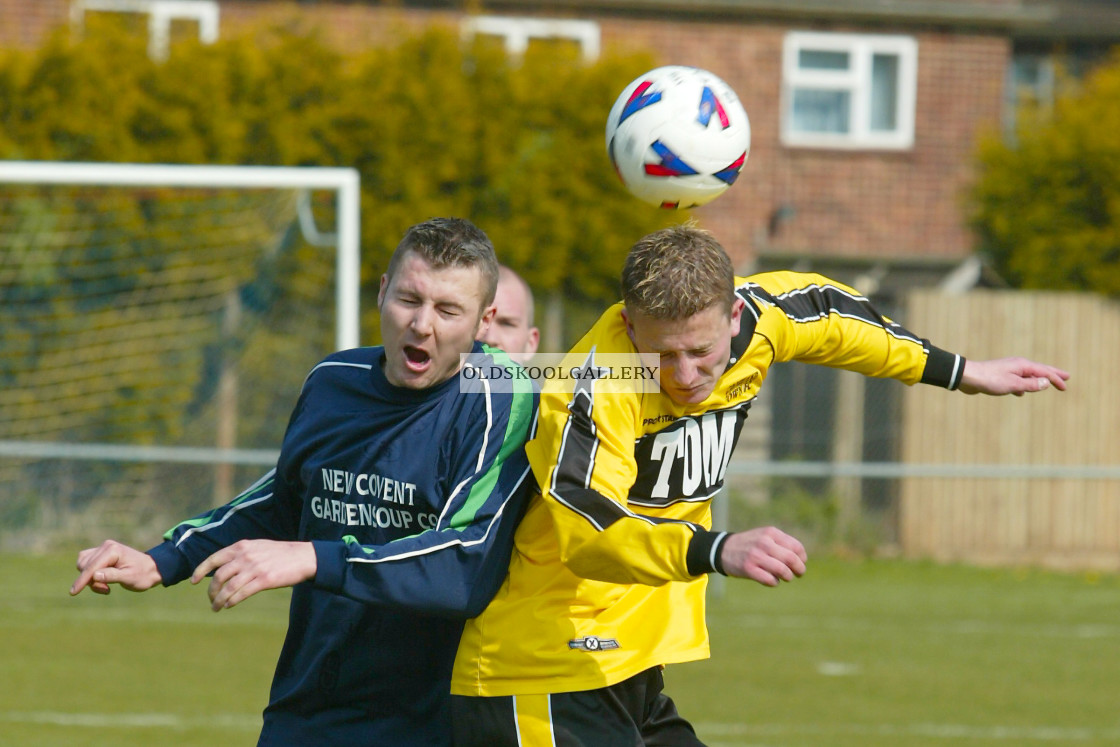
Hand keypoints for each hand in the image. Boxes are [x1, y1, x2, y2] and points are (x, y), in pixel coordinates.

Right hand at [71, 539, 162, 595]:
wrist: (151, 569)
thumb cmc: (142, 575)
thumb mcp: (129, 578)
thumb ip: (112, 576)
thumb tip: (94, 576)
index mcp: (113, 550)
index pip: (92, 566)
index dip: (82, 580)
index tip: (73, 592)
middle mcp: (106, 546)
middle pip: (84, 566)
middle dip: (90, 581)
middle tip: (106, 590)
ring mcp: (102, 548)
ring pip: (83, 565)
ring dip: (90, 579)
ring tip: (106, 587)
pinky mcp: (100, 553)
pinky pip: (86, 564)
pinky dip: (90, 575)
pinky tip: (103, 582)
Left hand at [191, 540, 316, 611]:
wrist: (303, 557)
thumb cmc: (280, 554)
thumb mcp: (258, 547)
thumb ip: (241, 555)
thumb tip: (223, 568)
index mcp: (242, 546)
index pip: (214, 559)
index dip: (201, 570)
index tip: (193, 581)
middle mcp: (246, 556)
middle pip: (219, 576)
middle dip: (211, 590)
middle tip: (211, 600)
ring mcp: (255, 568)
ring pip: (228, 587)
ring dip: (219, 600)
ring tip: (216, 608)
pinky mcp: (264, 580)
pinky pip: (242, 593)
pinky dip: (232, 601)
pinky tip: (229, 605)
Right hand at [719, 526, 806, 586]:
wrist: (724, 549)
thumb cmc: (751, 545)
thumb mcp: (765, 536)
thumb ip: (782, 544)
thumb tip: (802, 559)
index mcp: (770, 533)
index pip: (796, 547)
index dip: (802, 558)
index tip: (801, 563)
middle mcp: (764, 542)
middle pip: (791, 559)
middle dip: (799, 569)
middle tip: (799, 574)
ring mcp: (755, 556)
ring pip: (782, 571)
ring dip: (788, 577)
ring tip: (785, 577)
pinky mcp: (748, 569)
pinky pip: (770, 580)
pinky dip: (775, 582)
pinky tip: (772, 580)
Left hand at [958, 357, 1069, 395]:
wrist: (968, 377)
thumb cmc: (990, 380)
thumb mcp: (1013, 384)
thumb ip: (1030, 385)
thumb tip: (1046, 383)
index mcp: (1022, 365)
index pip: (1044, 372)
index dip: (1056, 379)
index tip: (1065, 387)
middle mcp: (1017, 365)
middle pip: (1039, 370)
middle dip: (1053, 374)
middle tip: (1067, 376)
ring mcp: (1009, 370)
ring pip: (1028, 375)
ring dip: (1039, 380)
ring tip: (1047, 384)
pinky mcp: (1000, 376)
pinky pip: (1017, 380)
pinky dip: (1023, 386)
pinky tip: (1021, 393)